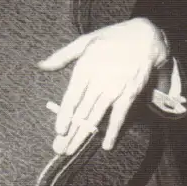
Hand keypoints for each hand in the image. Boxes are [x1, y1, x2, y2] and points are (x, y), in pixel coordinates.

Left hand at [37, 18, 169, 155]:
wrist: (145, 36)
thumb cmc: (111, 38)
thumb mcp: (85, 41)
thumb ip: (62, 56)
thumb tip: (41, 65)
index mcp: (85, 68)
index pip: (72, 96)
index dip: (65, 114)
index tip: (58, 130)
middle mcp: (99, 81)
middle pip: (82, 111)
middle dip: (70, 132)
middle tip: (59, 149)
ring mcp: (114, 89)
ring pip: (96, 116)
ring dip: (84, 135)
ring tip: (72, 149)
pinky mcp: (129, 94)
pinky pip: (120, 116)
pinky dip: (113, 131)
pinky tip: (107, 145)